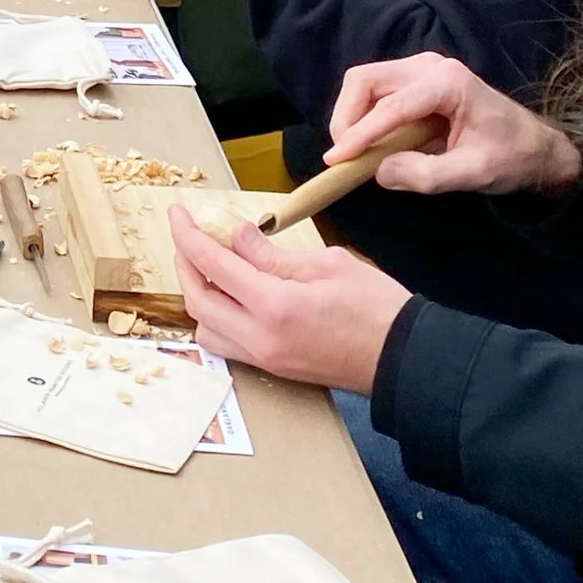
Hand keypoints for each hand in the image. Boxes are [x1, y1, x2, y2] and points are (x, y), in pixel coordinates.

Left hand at [165, 211, 408, 391]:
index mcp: (274, 305)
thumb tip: (237, 237)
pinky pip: (227, 343)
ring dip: (198, 294)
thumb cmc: (377, 308)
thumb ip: (273, 254)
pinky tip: (230, 294)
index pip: (212, 265)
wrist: (404, 358)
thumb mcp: (327, 265)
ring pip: (206, 328)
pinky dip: (217, 317)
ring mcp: (265, 358)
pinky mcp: (274, 368)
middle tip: (189, 236)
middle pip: (198, 300)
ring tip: (209, 265)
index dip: (188, 235)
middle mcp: (260, 337)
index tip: (177, 214)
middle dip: (185, 263)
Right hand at [327, 52, 582, 195]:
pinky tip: (373, 144)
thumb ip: (427, 175)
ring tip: (357, 153)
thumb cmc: (510, 157)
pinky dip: (364, 117)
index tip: (337, 161)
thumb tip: (379, 171)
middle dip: (346, 118)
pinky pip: (376, 92)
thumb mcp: (475, 174)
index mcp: (448, 82)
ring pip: (365, 83)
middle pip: (365, 80)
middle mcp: (429, 66)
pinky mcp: (415, 81)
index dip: (359, 134)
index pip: (390, 106)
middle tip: (344, 157)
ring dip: (352, 117)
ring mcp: (421, 69)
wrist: (534, 146)